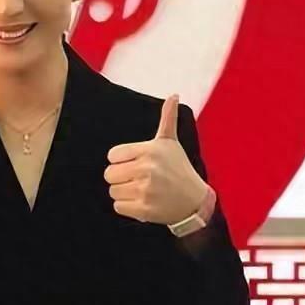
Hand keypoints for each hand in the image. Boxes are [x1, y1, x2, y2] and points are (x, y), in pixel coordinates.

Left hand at [104, 95, 209, 224]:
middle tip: (138, 178)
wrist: (195, 202)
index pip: (112, 155)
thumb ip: (167, 118)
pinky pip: (118, 207)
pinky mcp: (144, 210)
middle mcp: (147, 169)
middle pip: (109, 174)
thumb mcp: (170, 143)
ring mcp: (145, 190)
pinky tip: (142, 202)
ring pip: (113, 191)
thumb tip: (174, 95)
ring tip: (142, 190)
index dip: (121, 160)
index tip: (136, 163)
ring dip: (124, 193)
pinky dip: (127, 207)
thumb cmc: (179, 168)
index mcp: (149, 151)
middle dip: (120, 177)